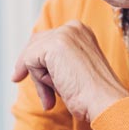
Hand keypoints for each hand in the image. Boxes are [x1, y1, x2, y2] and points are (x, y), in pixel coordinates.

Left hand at [12, 21, 128, 121]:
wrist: (104, 101)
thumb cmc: (93, 95)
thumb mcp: (74, 71)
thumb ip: (56, 63)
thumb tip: (28, 65)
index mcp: (81, 32)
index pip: (47, 39)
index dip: (36, 60)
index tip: (24, 75)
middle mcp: (73, 28)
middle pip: (35, 44)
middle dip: (33, 69)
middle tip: (32, 88)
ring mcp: (64, 34)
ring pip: (32, 54)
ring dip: (38, 79)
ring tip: (51, 98)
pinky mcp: (54, 45)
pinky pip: (29, 61)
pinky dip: (38, 81)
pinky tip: (55, 90)